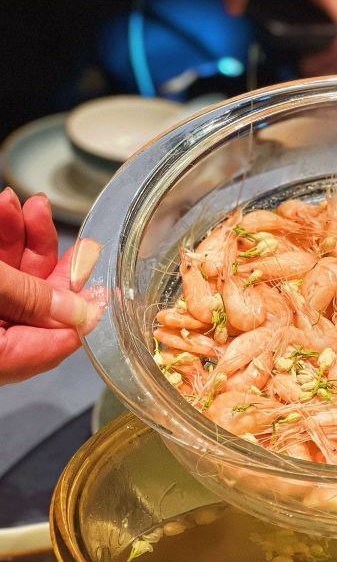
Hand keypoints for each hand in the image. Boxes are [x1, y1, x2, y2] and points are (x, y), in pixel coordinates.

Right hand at [0, 188, 101, 383]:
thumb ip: (33, 299)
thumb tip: (88, 311)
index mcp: (6, 359)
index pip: (62, 338)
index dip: (86, 303)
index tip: (103, 272)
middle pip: (37, 298)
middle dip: (43, 250)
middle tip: (48, 215)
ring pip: (13, 276)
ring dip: (17, 234)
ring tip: (16, 202)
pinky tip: (3, 209)